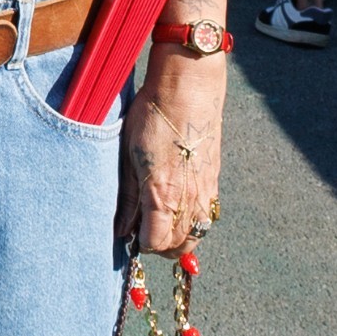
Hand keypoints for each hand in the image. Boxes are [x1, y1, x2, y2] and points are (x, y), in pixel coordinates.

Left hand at [117, 59, 223, 253]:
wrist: (188, 89)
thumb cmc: (153, 117)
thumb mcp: (129, 157)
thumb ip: (127, 198)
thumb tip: (122, 229)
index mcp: (164, 195)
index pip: (155, 243)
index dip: (140, 243)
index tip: (130, 232)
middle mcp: (190, 199)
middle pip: (178, 246)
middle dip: (159, 246)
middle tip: (143, 231)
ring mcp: (206, 191)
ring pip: (196, 235)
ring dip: (178, 237)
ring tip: (159, 221)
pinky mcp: (214, 180)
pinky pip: (207, 216)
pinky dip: (192, 221)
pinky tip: (177, 205)